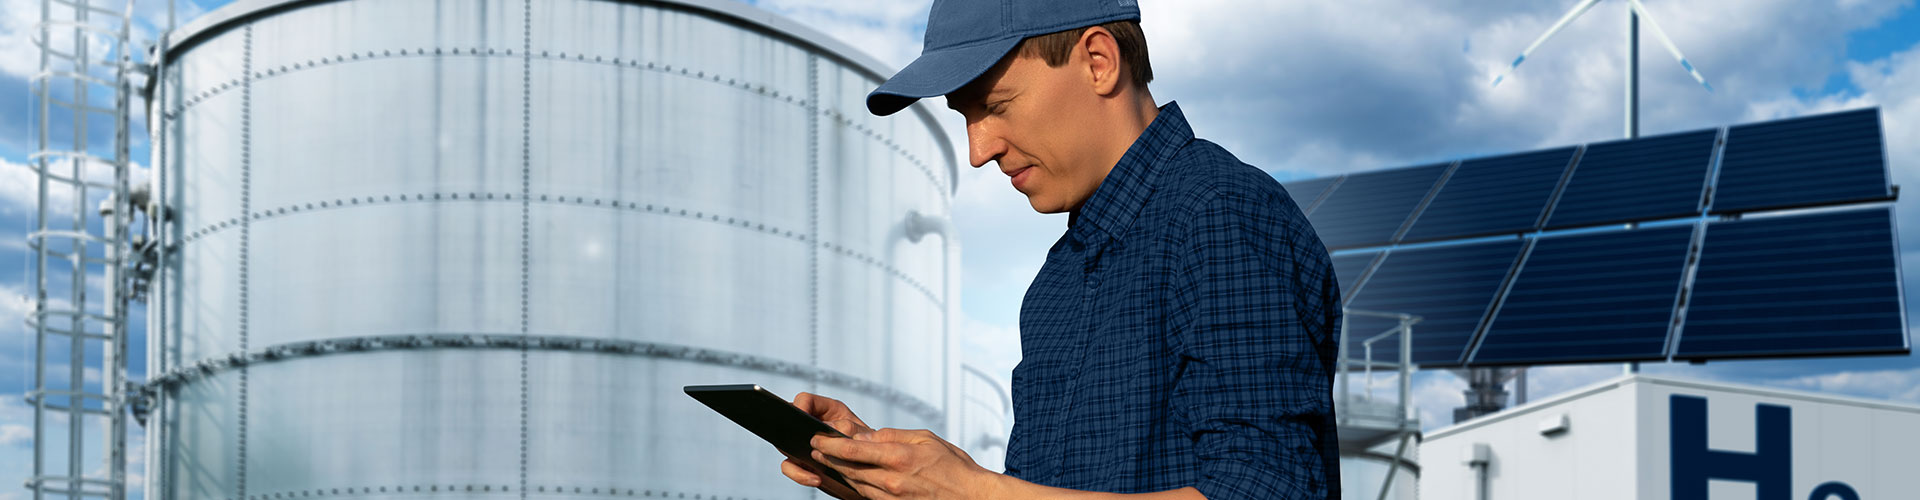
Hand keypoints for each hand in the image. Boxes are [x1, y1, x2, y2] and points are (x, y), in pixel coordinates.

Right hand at [781, 392, 877, 496]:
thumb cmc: (871, 447)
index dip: (801, 406)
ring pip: (785, 446)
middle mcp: (812, 425)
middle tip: (802, 445)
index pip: (805, 400)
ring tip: (814, 472)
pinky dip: (800, 475)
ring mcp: (805, 444)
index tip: (801, 417)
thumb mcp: (863, 434)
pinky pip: (790, 467)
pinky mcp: (802, 462)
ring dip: (796, 460)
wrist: (872, 471)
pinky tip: (816, 479)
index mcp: (828, 410)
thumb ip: (849, 428)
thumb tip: (830, 429)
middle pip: (789, 422)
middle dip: (791, 434)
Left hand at [809, 428, 1001, 499]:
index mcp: (898, 457)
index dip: (830, 444)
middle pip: (849, 468)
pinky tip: (850, 477)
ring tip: (826, 460)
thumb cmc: (953, 465)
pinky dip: (855, 485)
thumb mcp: (925, 439)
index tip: (817, 438)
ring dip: (838, 472)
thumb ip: (893, 436)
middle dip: (829, 458)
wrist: (970, 497)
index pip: (853, 449)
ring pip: (855, 483)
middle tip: (814, 448)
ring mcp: (891, 497)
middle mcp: (891, 480)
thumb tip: (866, 435)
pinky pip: (867, 495)